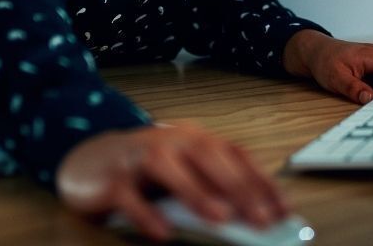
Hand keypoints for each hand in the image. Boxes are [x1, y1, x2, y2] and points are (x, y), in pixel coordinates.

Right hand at [56, 122, 288, 241]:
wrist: (87, 162)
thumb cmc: (144, 172)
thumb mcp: (182, 175)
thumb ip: (211, 189)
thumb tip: (251, 217)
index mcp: (192, 138)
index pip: (234, 154)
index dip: (261, 180)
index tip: (284, 209)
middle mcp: (168, 141)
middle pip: (207, 157)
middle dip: (238, 188)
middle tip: (262, 219)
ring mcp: (136, 156)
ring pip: (168, 169)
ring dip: (196, 193)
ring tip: (221, 219)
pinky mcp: (110, 180)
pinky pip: (129, 197)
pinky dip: (146, 214)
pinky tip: (163, 233)